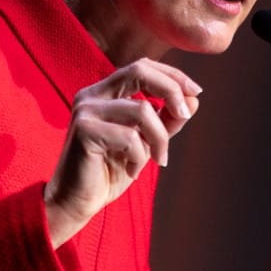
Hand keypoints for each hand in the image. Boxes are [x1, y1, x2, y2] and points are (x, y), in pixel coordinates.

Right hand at [43, 58, 202, 247]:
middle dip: (171, 89)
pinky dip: (140, 156)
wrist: (75, 203)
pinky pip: (130, 137)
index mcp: (104, 92)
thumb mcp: (146, 143)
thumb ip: (166, 120)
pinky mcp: (84, 131)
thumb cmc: (108, 172)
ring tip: (158, 159)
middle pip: (139, 71)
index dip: (172, 75)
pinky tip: (132, 171)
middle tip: (186, 115)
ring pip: (142, 109)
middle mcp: (92, 95)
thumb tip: (194, 99)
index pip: (141, 67)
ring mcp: (85, 111)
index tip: (196, 92)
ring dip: (160, 138)